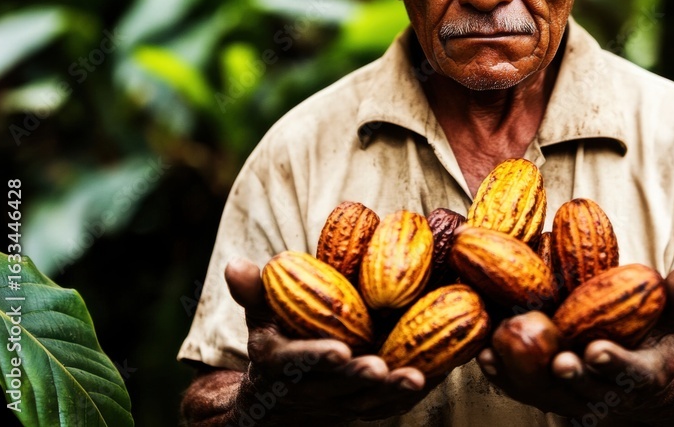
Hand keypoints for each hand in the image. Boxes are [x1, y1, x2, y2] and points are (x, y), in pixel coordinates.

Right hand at [225, 258, 439, 422]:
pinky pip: (387, 407)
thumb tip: (235, 264)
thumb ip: (253, 291)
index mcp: (281, 364)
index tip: (338, 351)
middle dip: (359, 378)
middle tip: (381, 368)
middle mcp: (308, 390)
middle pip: (336, 386)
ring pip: (365, 402)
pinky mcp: (361, 409)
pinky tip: (438, 376)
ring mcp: (337, 404)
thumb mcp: (259, 317)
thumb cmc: (275, 342)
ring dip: (391, 393)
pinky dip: (410, 396)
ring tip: (419, 377)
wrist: (275, 403)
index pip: (297, 362)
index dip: (316, 357)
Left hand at [477, 265, 673, 421]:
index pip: (631, 375)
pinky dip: (506, 378)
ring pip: (550, 395)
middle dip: (571, 376)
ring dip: (526, 377)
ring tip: (503, 352)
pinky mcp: (552, 399)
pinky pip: (526, 393)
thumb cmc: (656, 342)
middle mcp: (610, 395)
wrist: (643, 386)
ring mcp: (578, 401)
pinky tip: (486, 356)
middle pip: (587, 389)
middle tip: (557, 360)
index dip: (614, 364)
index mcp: (644, 376)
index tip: (597, 350)